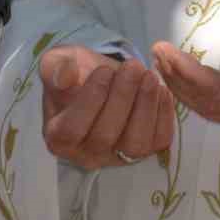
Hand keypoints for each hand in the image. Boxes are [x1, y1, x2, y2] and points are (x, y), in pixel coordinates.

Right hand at [40, 46, 174, 170]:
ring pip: (135, 144)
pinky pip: (159, 141)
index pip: (71, 130)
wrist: (105, 80)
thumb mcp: (60, 62)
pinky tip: (162, 90)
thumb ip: (55, 67)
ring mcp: (118, 156)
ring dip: (145, 107)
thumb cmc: (78, 74)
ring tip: (149, 76)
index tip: (104, 70)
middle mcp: (87, 154)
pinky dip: (164, 115)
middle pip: (105, 137)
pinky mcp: (145, 151)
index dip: (90, 100)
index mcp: (59, 137)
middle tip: (133, 66)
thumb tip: (64, 75)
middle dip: (122, 97)